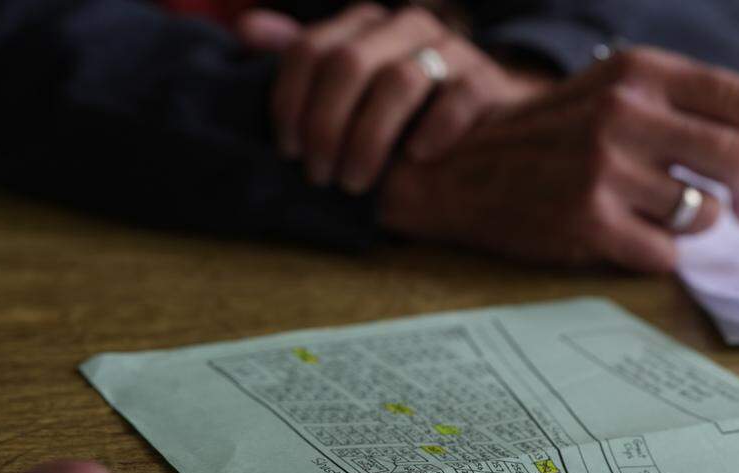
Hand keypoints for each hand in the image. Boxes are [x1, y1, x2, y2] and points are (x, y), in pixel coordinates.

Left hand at [236, 4, 551, 191]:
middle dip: (326, 125)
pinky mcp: (485, 82)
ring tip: (356, 182)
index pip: (311, 49)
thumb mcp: (355, 81)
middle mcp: (406, 26)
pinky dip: (432, 131)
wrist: (490, 114)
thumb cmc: (410, 106)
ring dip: (369, 139)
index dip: (290, 100)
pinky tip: (415, 160)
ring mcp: (450, 51)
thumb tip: (247, 30)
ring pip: (399, 82)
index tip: (288, 150)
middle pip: (348, 64)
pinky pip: (456, 100)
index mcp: (366, 24)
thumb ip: (307, 58)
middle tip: (320, 175)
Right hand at [378, 47, 738, 271]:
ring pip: (703, 213)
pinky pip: (664, 252)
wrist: (463, 167)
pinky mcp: (587, 220)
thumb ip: (684, 111)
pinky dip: (662, 253)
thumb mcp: (613, 93)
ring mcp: (605, 168)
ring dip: (701, 224)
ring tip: (668, 216)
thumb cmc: (552, 136)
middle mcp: (627, 113)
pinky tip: (632, 237)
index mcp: (642, 72)